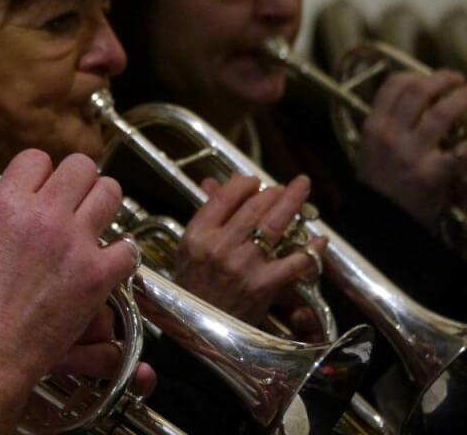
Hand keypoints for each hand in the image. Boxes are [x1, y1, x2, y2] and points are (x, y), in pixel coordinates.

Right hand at [0, 150, 139, 432]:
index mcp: (7, 205)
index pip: (36, 158)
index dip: (40, 170)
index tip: (42, 185)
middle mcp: (44, 216)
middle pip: (80, 166)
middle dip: (78, 178)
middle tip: (75, 196)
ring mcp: (74, 244)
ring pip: (110, 193)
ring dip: (104, 202)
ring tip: (96, 217)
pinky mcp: (96, 276)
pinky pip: (128, 248)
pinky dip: (122, 252)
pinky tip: (110, 259)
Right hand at [174, 173, 325, 327]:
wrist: (200, 330)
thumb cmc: (194, 286)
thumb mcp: (190, 247)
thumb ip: (205, 214)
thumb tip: (212, 182)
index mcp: (198, 234)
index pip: (225, 197)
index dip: (244, 183)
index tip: (255, 180)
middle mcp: (220, 246)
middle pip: (254, 207)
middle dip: (274, 191)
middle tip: (284, 186)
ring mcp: (244, 265)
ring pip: (274, 225)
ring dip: (292, 204)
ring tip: (301, 191)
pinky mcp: (264, 285)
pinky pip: (294, 262)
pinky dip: (311, 249)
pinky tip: (319, 239)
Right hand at [356, 69, 466, 229]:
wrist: (382, 221)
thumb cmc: (380, 186)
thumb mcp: (372, 149)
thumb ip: (391, 125)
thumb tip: (420, 103)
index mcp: (374, 126)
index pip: (394, 85)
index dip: (417, 74)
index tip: (431, 77)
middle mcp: (391, 134)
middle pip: (419, 91)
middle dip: (445, 79)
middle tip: (460, 81)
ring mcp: (412, 152)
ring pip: (443, 112)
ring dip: (464, 99)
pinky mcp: (433, 173)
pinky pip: (461, 151)